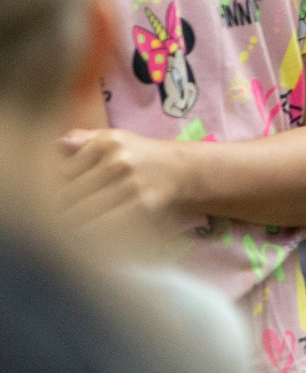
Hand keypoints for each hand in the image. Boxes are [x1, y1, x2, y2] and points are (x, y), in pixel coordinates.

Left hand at [57, 129, 189, 228]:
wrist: (181, 168)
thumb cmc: (136, 155)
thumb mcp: (112, 138)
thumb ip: (81, 139)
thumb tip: (56, 145)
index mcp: (107, 142)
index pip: (64, 170)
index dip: (59, 184)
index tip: (61, 193)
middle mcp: (119, 161)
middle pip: (70, 194)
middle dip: (60, 208)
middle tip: (58, 217)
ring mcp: (131, 185)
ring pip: (83, 212)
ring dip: (70, 224)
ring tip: (67, 229)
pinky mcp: (142, 206)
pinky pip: (104, 225)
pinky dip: (91, 232)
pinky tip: (87, 234)